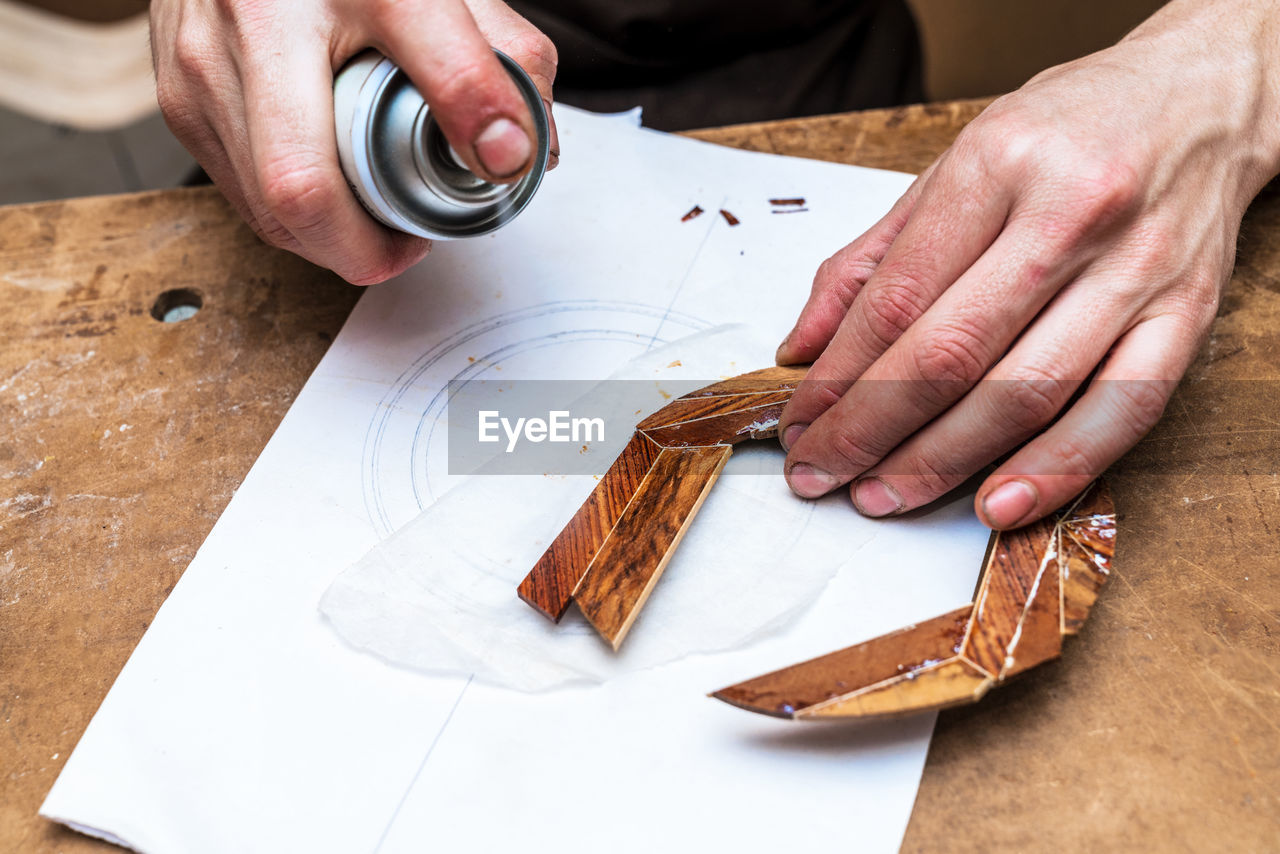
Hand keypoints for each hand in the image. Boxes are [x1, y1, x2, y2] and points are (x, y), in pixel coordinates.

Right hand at [150, 0, 558, 283]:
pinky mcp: (178, 96)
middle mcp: (248, 27)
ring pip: (265, 209)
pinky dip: (292, 212)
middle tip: (413, 239)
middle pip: (299, 194)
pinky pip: (239, 190)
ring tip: (376, 216)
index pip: (407, 86)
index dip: (450, 154)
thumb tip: (525, 153)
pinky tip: (330, 187)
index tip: (490, 172)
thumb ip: (498, 58)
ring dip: (329, 238)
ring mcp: (199, 68)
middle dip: (365, 247)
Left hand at [775, 0, 1279, 528]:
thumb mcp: (952, 166)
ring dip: (940, 462)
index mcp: (1000, 163)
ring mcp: (1137, 269)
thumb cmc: (1066, 130)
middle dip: (869, 431)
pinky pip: (1120, 412)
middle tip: (820, 473)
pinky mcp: (1189, 315)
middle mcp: (1072, 213)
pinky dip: (1054, 468)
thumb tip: (802, 348)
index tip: (801, 423)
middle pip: (950, 354)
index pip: (897, 298)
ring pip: (1026, 392)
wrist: (1201, 98)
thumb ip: (870, 259)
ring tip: (880, 496)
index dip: (837, 377)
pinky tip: (993, 505)